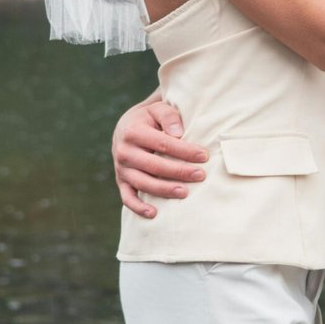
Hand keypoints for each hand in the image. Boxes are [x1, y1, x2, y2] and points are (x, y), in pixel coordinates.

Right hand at [111, 97, 207, 217]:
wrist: (127, 126)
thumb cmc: (150, 118)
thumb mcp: (158, 109)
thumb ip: (169, 116)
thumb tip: (178, 133)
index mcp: (133, 131)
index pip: (162, 143)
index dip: (184, 151)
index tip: (204, 156)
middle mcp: (124, 151)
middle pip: (154, 165)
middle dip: (179, 172)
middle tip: (201, 175)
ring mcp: (121, 168)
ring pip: (143, 183)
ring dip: (164, 190)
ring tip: (185, 193)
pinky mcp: (121, 181)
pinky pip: (127, 197)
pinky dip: (138, 208)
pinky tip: (154, 214)